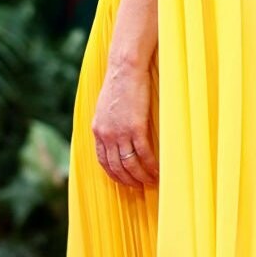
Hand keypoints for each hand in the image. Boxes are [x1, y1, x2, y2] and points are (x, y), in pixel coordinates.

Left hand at [91, 55, 157, 188]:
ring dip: (141, 177)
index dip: (114, 174)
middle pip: (117, 167)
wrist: (125, 69)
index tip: (124, 181)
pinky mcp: (135, 127)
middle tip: (140, 187)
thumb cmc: (119, 83)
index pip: (103, 161)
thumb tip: (116, 132)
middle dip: (129, 180)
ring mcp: (120, 132)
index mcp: (98, 130)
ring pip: (130, 164)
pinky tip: (157, 170)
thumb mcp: (106, 106)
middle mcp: (106, 135)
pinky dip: (150, 166)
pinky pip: (143, 154)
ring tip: (151, 182)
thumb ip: (109, 122)